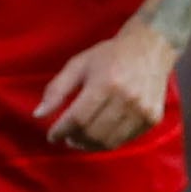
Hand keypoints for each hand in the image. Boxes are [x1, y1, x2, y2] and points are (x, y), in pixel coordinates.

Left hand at [36, 21, 179, 150]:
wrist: (152, 46)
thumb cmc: (110, 55)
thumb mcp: (78, 65)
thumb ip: (57, 89)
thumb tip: (38, 114)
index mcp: (105, 83)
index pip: (78, 118)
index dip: (61, 131)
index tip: (52, 136)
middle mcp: (126, 99)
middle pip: (93, 133)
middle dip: (75, 140)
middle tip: (67, 137)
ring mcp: (142, 110)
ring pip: (109, 142)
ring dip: (89, 145)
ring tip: (80, 139)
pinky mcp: (153, 118)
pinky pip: (125, 140)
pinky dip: (108, 142)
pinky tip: (100, 134)